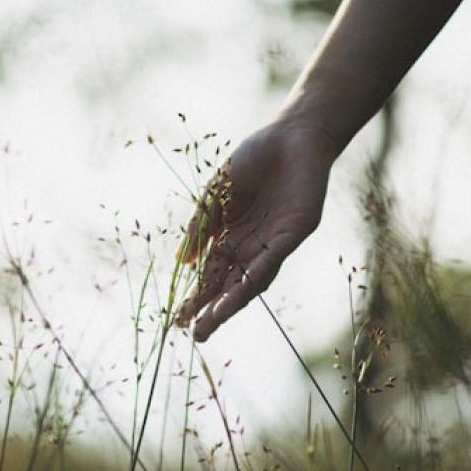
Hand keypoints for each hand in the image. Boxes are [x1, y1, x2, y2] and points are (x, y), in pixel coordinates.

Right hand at [175, 122, 339, 340]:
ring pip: (251, 280)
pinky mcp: (294, 232)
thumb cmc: (251, 161)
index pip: (210, 277)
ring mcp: (273, 243)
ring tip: (214, 321)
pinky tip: (240, 292)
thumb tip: (182, 263)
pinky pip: (273, 258)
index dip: (195, 297)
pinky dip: (255, 276)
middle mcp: (252, 248)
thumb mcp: (214, 196)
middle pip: (229, 286)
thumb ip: (199, 227)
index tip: (176, 319)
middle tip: (196, 335)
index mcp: (231, 240)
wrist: (290, 135)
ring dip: (233, 301)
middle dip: (213, 310)